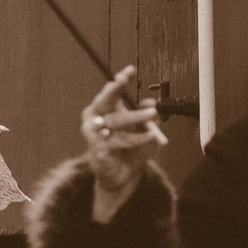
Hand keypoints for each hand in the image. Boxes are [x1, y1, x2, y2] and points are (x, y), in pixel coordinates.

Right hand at [81, 66, 163, 219]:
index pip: (111, 91)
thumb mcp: (144, 129)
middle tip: (125, 81)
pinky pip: (120, 140)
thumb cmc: (130, 149)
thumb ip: (148, 116)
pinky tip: (150, 137)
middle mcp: (95, 118)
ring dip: (135, 116)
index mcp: (105, 110)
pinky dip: (137, 138)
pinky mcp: (98, 148)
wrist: (121, 176)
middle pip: (103, 100)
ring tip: (152, 115)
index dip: (120, 80)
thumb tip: (151, 103)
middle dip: (114, 89)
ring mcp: (94, 134)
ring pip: (116, 120)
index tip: (130, 70)